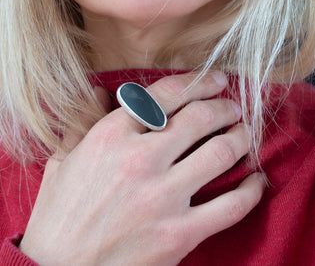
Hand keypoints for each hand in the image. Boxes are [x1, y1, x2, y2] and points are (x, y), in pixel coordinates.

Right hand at [20, 72, 265, 264]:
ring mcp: (162, 198)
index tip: (216, 80)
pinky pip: (231, 206)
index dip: (198, 82)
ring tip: (245, 134)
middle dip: (224, 107)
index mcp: (109, 138)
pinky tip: (256, 182)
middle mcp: (139, 160)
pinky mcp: (179, 234)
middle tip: (233, 107)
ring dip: (241, 138)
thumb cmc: (57, 219)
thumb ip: (81, 122)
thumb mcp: (59, 162)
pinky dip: (251, 190)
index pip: (165, 95)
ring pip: (221, 152)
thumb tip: (97, 91)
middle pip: (200, 118)